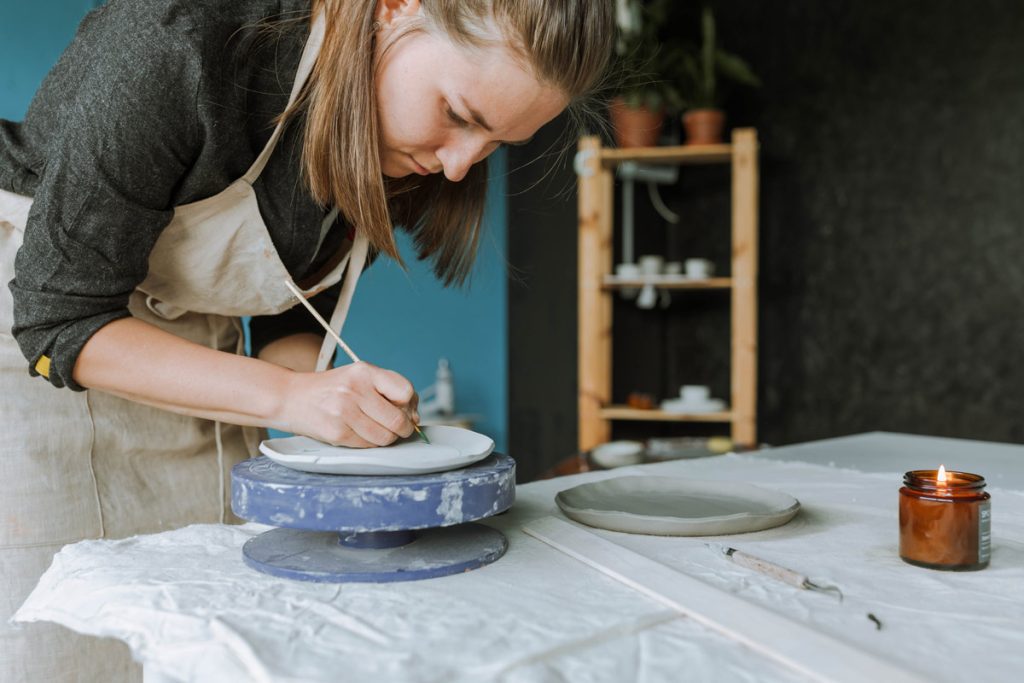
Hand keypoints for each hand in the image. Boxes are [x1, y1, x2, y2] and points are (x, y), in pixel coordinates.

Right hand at [282, 361, 418, 446]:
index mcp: (364, 371)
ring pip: (385, 437)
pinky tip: (359, 433)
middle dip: (403, 429)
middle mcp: (354, 389)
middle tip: (398, 429)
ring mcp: (344, 412)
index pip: (406, 391)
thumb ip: (388, 391)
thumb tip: (415, 418)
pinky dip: (369, 444)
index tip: (406, 411)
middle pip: (398, 420)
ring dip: (386, 439)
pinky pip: (367, 446)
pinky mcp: (336, 432)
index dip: (410, 405)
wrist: (292, 397)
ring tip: (375, 430)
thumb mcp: (359, 377)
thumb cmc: (331, 389)